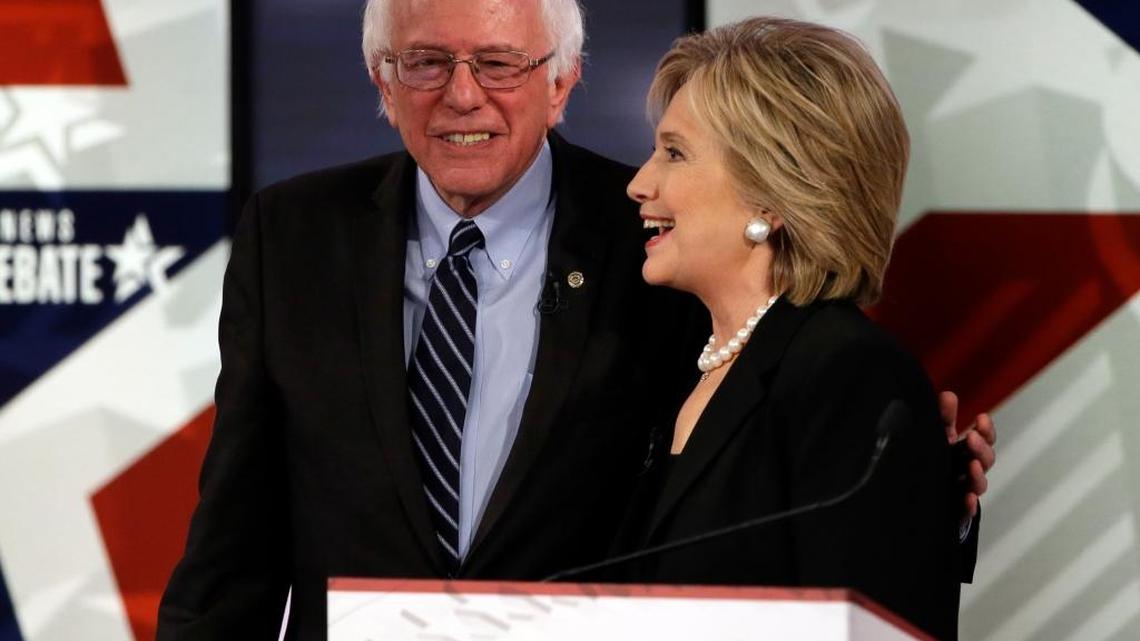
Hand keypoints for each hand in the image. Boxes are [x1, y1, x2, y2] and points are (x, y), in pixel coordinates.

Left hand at [939, 391, 995, 521]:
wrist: (914, 492)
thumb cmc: (932, 458)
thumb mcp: (936, 434)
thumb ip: (943, 416)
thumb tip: (948, 396)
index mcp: (966, 449)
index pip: (985, 439)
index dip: (986, 430)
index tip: (981, 419)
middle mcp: (967, 469)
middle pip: (985, 460)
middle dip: (981, 448)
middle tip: (972, 438)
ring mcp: (962, 489)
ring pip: (978, 483)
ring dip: (978, 474)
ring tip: (971, 465)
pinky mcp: (954, 509)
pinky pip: (965, 511)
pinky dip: (969, 506)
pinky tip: (968, 499)